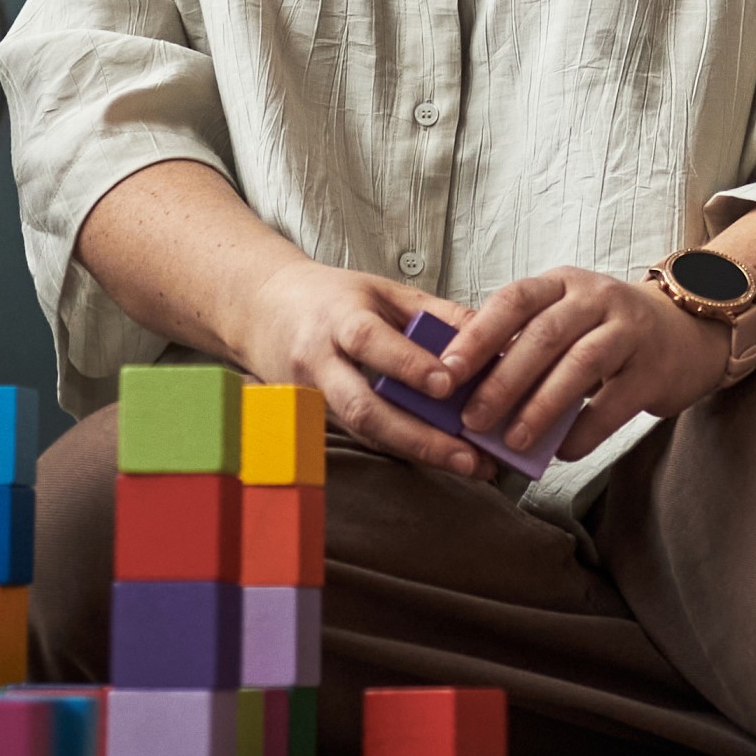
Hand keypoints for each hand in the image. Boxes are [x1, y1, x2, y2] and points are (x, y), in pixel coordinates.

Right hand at [238, 256, 494, 481]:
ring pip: (364, 432)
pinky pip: (363, 438)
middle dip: (418, 435)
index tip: (448, 384)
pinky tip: (443, 458)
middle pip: (362, 406)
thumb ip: (435, 312)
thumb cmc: (332, 298)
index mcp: (337, 319)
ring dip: (418, 452)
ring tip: (470, 465)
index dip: (407, 363)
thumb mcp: (382, 290)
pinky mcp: (314, 421)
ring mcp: (313, 398)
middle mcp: (320, 363)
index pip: (369, 342)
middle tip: (469, 455)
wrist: (262, 311)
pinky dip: (404, 449)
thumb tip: (493, 335)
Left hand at [440, 265, 732, 459]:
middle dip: (504, 380)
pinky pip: (614, 403)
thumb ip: (523, 342)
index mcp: (562, 284)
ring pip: (579, 365)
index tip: (446, 371)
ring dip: (541, 407)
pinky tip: (561, 451)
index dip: (477, 335)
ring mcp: (630, 330)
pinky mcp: (654, 369)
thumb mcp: (566, 318)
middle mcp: (596, 298)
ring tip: (514, 441)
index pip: (514, 300)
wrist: (688, 332)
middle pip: (544, 335)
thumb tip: (465, 389)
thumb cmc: (607, 331)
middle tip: (473, 420)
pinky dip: (584, 430)